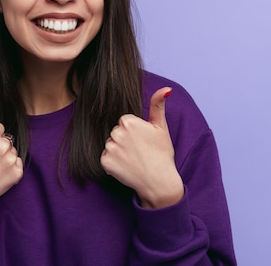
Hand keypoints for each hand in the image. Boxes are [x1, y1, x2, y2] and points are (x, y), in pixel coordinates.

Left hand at [100, 87, 183, 208]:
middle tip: (139, 151)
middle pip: (115, 133)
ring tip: (133, 159)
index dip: (134, 132)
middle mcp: (116, 133)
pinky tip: (126, 167)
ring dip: (118, 151)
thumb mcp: (161, 127)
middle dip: (124, 140)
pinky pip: (105, 158)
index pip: (124, 122)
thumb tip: (166, 89)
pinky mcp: (105, 162)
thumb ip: (158, 105)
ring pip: (110, 144)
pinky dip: (113, 163)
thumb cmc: (162, 154)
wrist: (159, 182)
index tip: (143, 141)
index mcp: (128, 121)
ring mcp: (110, 148)